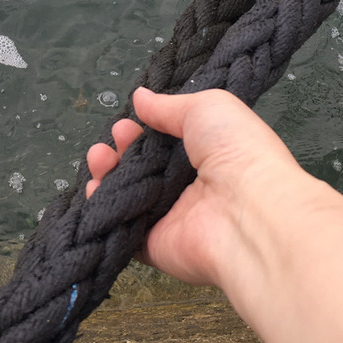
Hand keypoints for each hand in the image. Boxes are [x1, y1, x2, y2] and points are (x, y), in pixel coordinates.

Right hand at [85, 86, 304, 287]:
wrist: (247, 212)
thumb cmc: (236, 151)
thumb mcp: (207, 107)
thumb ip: (169, 106)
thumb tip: (141, 97)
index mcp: (206, 155)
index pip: (164, 145)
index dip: (141, 132)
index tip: (127, 123)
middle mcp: (188, 188)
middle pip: (141, 168)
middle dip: (121, 150)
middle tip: (114, 139)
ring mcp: (170, 218)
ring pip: (126, 196)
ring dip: (107, 174)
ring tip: (99, 158)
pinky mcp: (154, 246)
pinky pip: (121, 227)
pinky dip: (103, 209)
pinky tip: (94, 189)